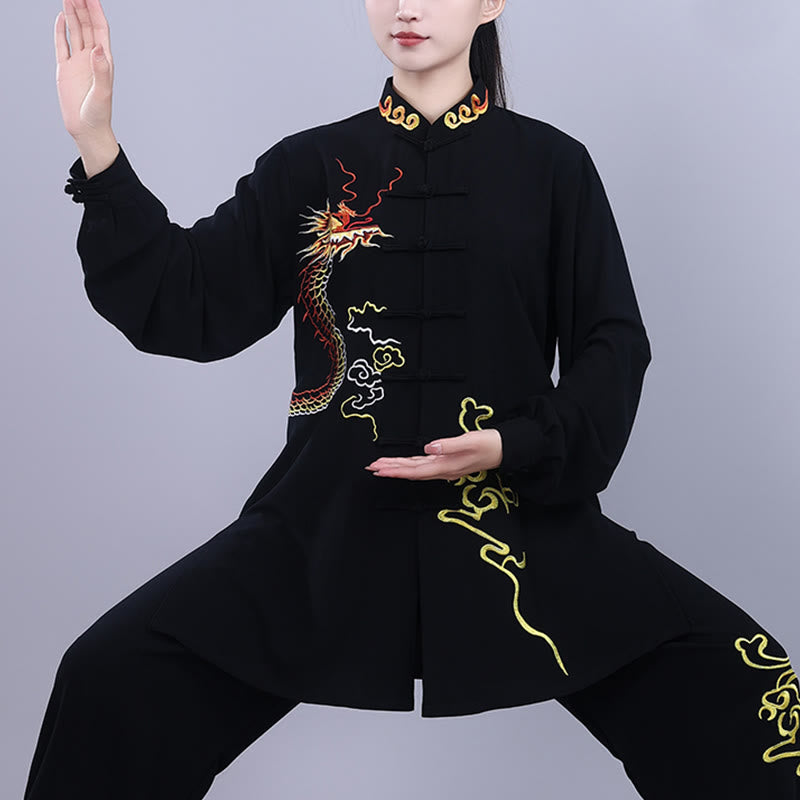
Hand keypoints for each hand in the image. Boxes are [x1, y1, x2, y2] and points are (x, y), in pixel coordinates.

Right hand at [55, 0, 114, 140]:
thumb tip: (98, 49)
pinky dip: (61, 30)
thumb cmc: (98, 115)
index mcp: (103, 61)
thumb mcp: (102, 93)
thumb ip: (101, 71)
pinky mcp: (65, 69)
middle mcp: (91, 58)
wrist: (87, 129)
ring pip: (75, 32)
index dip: (96, 12)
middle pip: (87, 26)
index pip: (100, 30)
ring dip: (73, 14)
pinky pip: (62, 45)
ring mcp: (78, 63)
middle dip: (83, 7)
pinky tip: (61, 18)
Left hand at [365, 429, 502, 480]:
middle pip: (411, 471)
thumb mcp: (470, 441)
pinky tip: (403, 463)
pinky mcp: (448, 462)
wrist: (504, 449)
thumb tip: (429, 448)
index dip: (395, 471)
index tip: (379, 470)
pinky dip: (410, 464)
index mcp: (445, 466)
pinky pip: (424, 465)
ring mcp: (445, 467)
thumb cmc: (489, 444)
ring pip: (416, 469)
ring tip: (381, 466)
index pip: (414, 471)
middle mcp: (443, 469)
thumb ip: (448, 445)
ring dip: (398, 467)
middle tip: (371, 468)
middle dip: (391, 469)